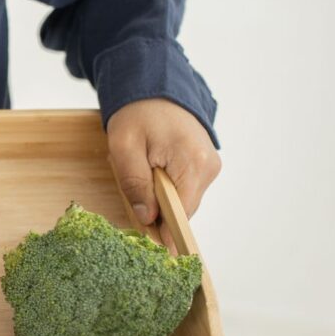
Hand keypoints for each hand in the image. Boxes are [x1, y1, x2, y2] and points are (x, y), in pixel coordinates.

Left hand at [107, 98, 220, 237]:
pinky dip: (166, 187)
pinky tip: (151, 172)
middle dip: (157, 208)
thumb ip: (135, 183)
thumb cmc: (137, 113)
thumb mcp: (124, 146)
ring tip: (141, 172)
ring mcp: (209, 166)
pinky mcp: (204, 165)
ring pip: (182, 200)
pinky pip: (184, 188)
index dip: (164, 230)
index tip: (151, 247)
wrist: (154, 88)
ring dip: (160, 196)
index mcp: (193, 163)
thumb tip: (147, 218)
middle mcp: (209, 167)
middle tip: (132, 195)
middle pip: (182, 208)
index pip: (182, 212)